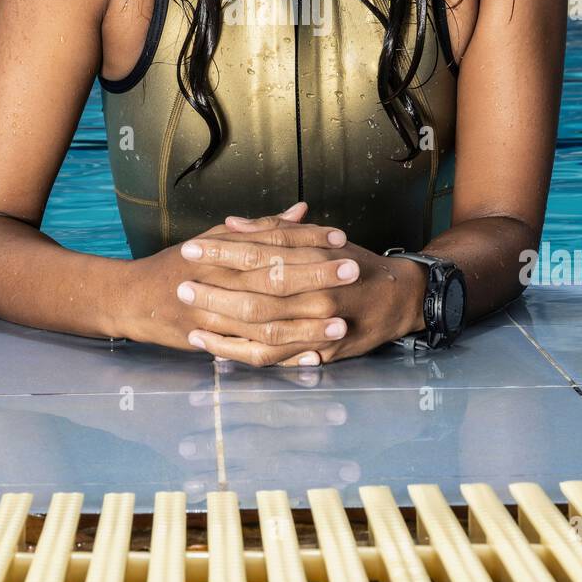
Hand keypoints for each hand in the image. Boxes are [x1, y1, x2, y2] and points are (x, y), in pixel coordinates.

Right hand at [117, 201, 324, 351]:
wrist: (132, 299)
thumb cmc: (177, 265)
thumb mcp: (215, 238)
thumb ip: (261, 227)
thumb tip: (302, 210)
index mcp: (223, 252)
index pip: (271, 241)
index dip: (306, 239)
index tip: (338, 237)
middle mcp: (219, 282)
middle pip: (274, 278)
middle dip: (316, 276)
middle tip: (353, 270)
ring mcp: (215, 316)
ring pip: (266, 322)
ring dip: (306, 324)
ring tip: (341, 322)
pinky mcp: (212, 343)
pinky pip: (252, 353)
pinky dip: (282, 356)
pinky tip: (312, 356)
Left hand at [175, 205, 425, 367]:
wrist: (400, 298)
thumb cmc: (355, 263)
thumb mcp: (321, 238)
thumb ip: (275, 231)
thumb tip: (232, 224)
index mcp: (315, 259)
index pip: (260, 253)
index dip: (223, 252)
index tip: (192, 249)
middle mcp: (317, 294)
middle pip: (256, 293)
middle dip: (215, 291)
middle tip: (181, 285)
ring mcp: (318, 326)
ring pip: (261, 331)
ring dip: (222, 327)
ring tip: (189, 322)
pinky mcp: (318, 351)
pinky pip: (272, 358)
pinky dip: (240, 354)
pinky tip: (213, 349)